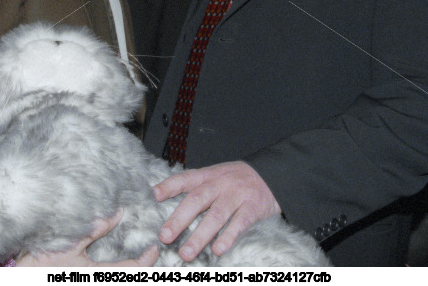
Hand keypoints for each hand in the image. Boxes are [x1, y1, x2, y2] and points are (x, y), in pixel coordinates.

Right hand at [16, 210, 159, 266]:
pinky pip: (106, 276)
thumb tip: (117, 214)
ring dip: (128, 273)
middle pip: (129, 279)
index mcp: (98, 276)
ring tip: (135, 262)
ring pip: (118, 279)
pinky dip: (117, 273)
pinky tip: (116, 268)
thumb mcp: (71, 244)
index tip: (154, 247)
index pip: (133, 270)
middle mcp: (98, 280)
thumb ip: (95, 230)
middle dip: (141, 271)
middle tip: (149, 255)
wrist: (22, 278)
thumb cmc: (42, 264)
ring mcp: (90, 280)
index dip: (147, 259)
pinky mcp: (83, 278)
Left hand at [153, 161, 280, 261]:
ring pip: (216, 216)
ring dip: (200, 236)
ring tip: (186, 253)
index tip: (153, 196)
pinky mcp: (253, 208)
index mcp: (209, 175)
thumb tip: (167, 200)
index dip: (168, 186)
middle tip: (165, 237)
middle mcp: (221, 184)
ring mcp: (237, 196)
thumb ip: (197, 187)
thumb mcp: (217, 175)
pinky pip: (239, 224)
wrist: (274, 174)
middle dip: (179, 219)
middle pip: (197, 200)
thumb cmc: (240, 179)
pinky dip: (228, 237)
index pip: (185, 178)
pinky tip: (218, 250)